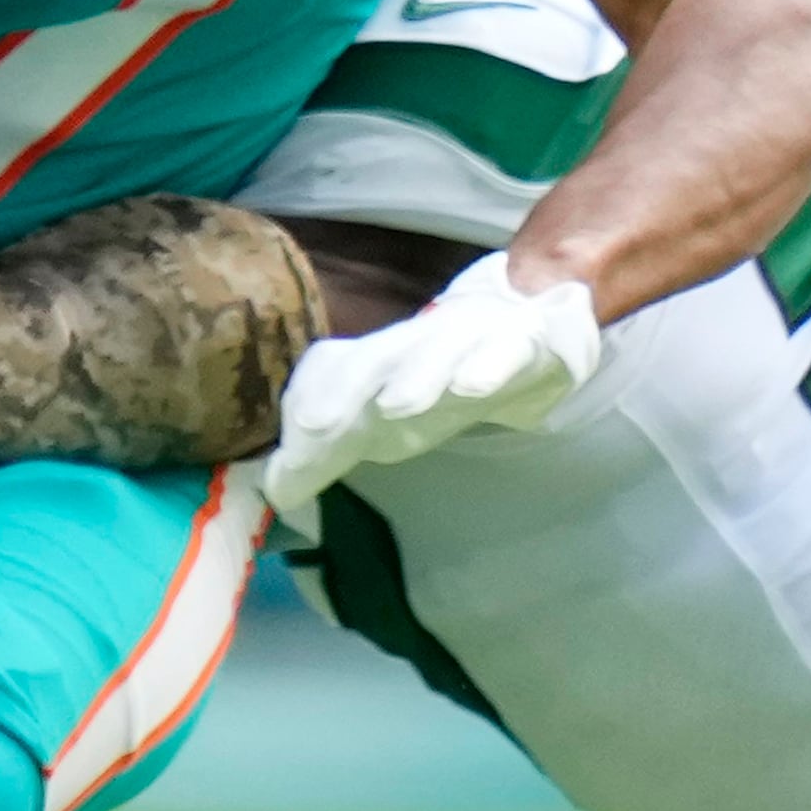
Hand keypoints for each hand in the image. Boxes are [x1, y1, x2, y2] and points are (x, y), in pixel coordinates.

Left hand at [261, 250, 601, 528]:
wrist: (533, 323)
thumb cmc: (448, 374)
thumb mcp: (392, 417)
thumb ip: (339, 446)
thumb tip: (277, 487)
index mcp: (383, 362)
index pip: (334, 374)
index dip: (308, 407)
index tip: (284, 464)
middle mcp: (418, 343)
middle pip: (375, 360)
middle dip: (343, 391)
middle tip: (312, 428)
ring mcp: (471, 337)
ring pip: (438, 351)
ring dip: (415, 376)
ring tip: (393, 406)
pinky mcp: (522, 341)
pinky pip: (505, 351)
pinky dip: (487, 367)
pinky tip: (472, 387)